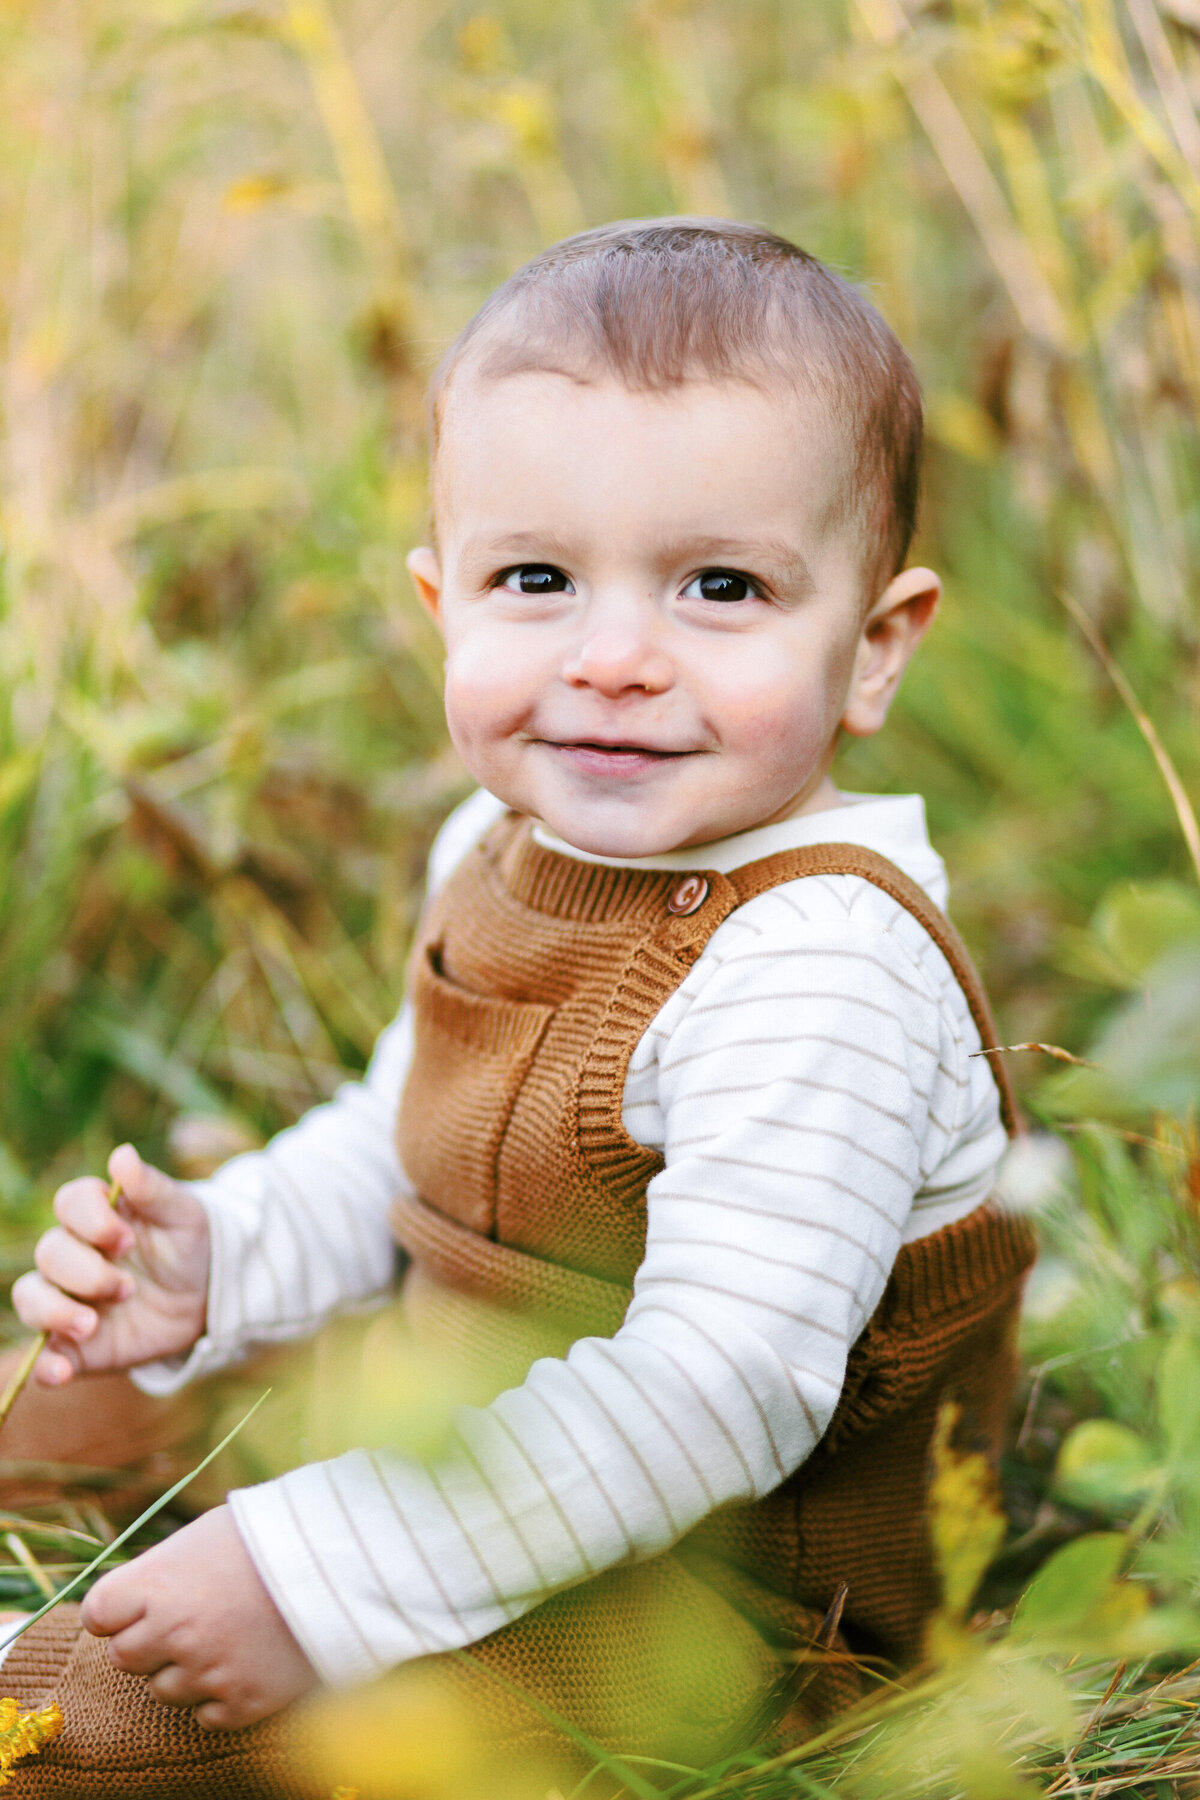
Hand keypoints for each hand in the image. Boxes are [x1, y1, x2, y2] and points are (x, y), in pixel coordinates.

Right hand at [12, 1143, 210, 1384]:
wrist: (208, 1293)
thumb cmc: (189, 1242)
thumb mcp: (183, 1213)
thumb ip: (152, 1188)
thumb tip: (122, 1156)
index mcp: (98, 1215)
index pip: (69, 1203)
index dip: (90, 1219)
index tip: (125, 1237)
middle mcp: (75, 1254)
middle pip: (49, 1254)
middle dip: (84, 1271)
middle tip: (127, 1286)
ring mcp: (70, 1299)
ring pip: (31, 1299)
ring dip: (54, 1313)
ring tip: (92, 1324)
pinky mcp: (77, 1344)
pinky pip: (44, 1356)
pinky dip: (43, 1366)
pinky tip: (61, 1372)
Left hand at [82, 1507, 317, 1728]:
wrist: (341, 1558)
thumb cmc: (271, 1535)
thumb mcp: (205, 1535)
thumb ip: (163, 1572)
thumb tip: (134, 1600)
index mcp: (157, 1583)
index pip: (98, 1613)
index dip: (116, 1610)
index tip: (138, 1604)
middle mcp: (174, 1632)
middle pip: (124, 1657)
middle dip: (148, 1642)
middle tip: (188, 1620)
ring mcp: (208, 1672)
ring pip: (164, 1691)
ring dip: (186, 1670)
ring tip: (227, 1636)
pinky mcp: (243, 1702)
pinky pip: (206, 1716)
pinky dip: (221, 1696)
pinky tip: (247, 1661)